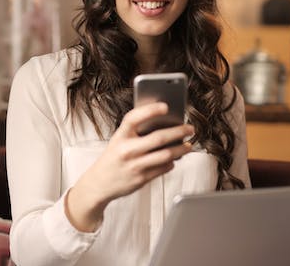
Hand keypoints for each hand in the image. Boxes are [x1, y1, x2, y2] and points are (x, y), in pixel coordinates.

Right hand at [65, 102, 193, 231]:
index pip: (134, 118)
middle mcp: (127, 150)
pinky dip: (172, 162)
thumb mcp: (118, 140)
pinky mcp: (141, 179)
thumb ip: (136, 132)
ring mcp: (134, 165)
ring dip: (181, 149)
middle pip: (158, 138)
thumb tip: (164, 124)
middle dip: (178, 132)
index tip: (166, 106)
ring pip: (165, 155)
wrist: (99, 183)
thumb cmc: (113, 158)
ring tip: (188, 145)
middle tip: (190, 128)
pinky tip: (174, 159)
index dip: (150, 110)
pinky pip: (163, 168)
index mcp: (120, 136)